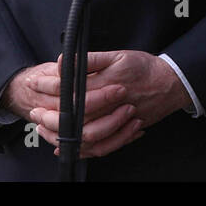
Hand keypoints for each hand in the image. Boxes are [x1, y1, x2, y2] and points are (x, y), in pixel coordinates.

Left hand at [24, 51, 191, 157]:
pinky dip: (81, 149)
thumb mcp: (118, 55)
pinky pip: (100, 147)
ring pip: (84, 136)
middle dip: (49, 116)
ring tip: (45, 128)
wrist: (171, 83)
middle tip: (35, 112)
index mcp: (107, 85)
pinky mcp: (122, 132)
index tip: (35, 85)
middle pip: (73, 118)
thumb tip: (65, 61)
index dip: (49, 88)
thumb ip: (91, 59)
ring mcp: (117, 122)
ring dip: (62, 134)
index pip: (70, 90)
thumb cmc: (145, 67)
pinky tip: (67, 146)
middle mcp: (111, 106)